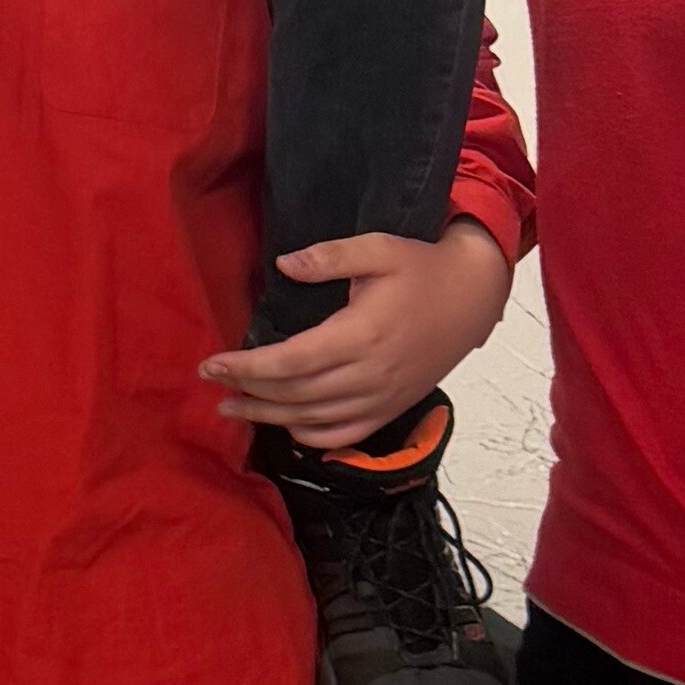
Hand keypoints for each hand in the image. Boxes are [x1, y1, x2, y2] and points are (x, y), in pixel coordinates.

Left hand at [204, 224, 513, 450]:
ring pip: (314, 419)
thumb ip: (329, 257)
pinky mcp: (392, 408)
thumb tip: (284, 265)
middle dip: (247, 392)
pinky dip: (310, 435)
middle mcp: (370, 374)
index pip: (290, 362)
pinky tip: (286, 424)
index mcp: (362, 334)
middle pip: (295, 395)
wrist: (474, 297)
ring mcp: (383, 397)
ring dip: (269, 416)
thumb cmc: (423, 269)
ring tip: (234, 408)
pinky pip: (345, 435)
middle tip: (213, 385)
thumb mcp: (379, 249)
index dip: (245, 367)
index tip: (211, 365)